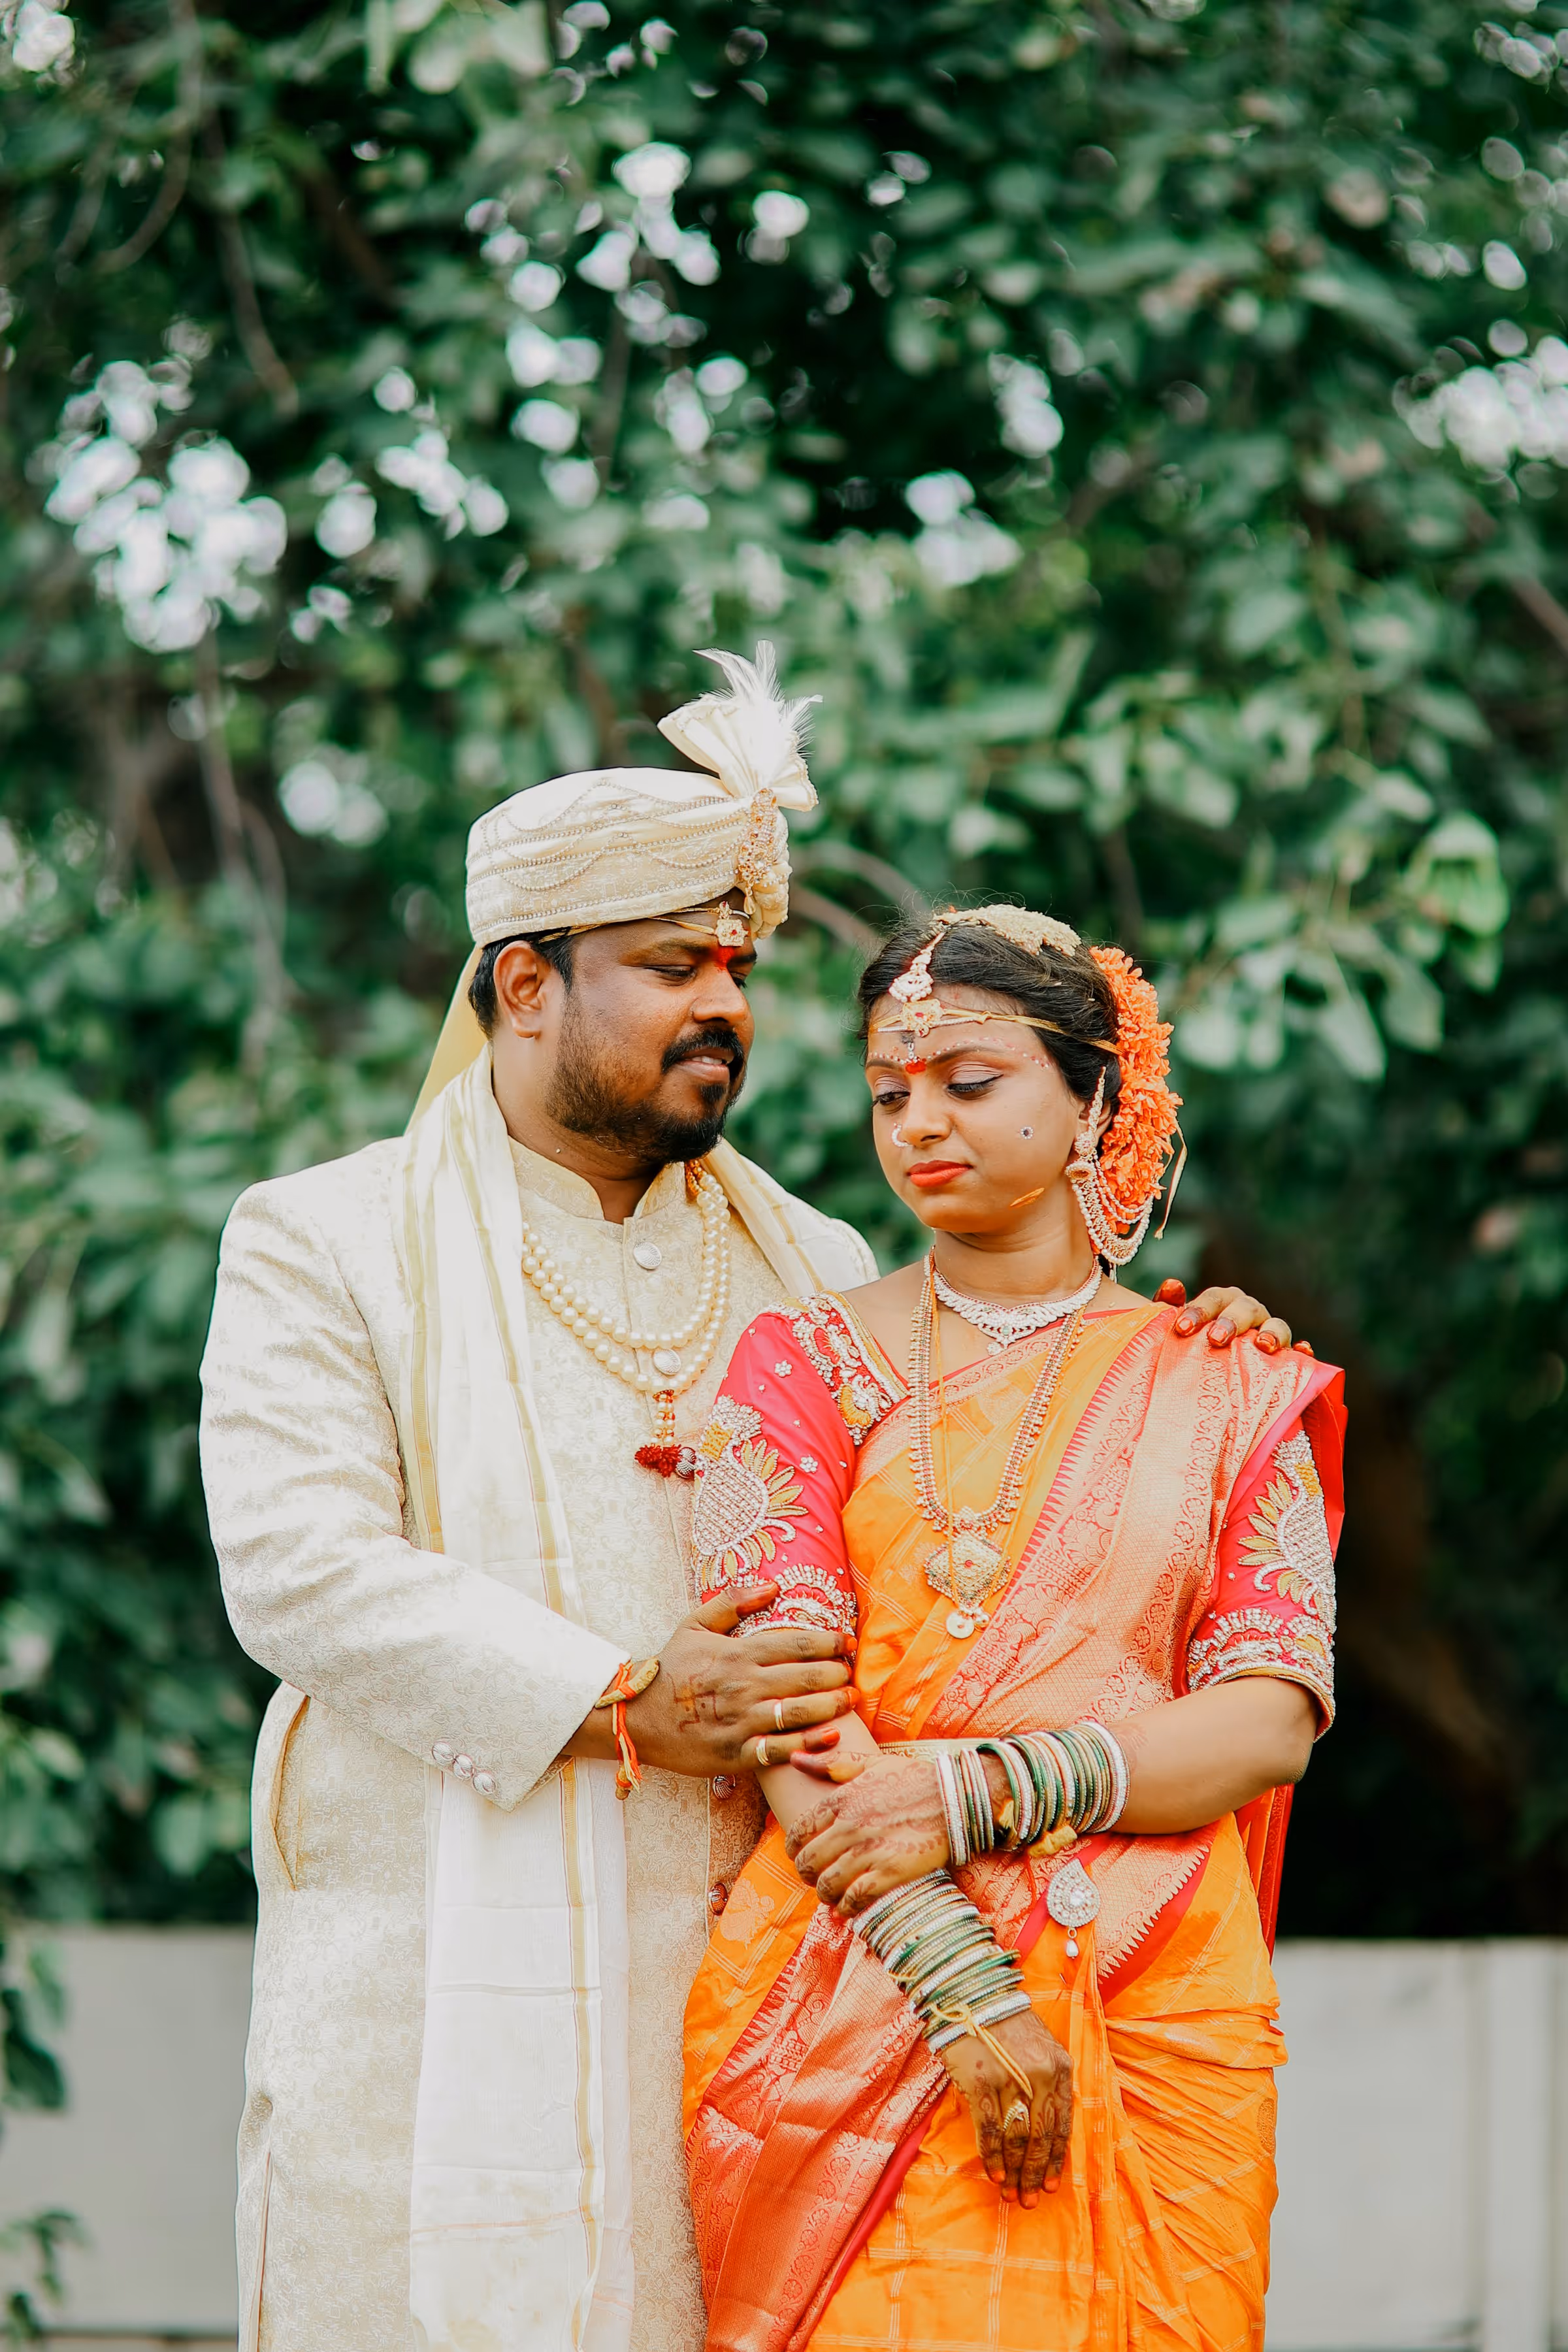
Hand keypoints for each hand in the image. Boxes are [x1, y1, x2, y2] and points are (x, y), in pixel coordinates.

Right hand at [618, 1585, 856, 1775]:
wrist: (636, 1717)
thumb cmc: (671, 1670)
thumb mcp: (694, 1624)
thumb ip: (733, 1602)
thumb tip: (774, 1585)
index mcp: (738, 1653)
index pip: (796, 1643)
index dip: (829, 1642)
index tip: (847, 1643)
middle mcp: (744, 1686)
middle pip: (806, 1677)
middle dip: (838, 1674)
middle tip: (851, 1673)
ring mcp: (742, 1721)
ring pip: (800, 1713)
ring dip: (833, 1706)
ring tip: (850, 1701)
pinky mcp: (737, 1753)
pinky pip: (781, 1750)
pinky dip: (809, 1744)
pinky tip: (831, 1737)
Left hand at [785, 1752, 949, 1913]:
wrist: (954, 1796)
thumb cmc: (913, 1778)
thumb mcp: (870, 1763)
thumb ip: (831, 1763)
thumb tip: (794, 1759)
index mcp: (841, 1800)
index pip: (798, 1832)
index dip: (794, 1849)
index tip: (801, 1855)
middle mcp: (849, 1827)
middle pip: (808, 1863)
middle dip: (807, 1875)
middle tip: (817, 1878)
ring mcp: (869, 1851)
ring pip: (827, 1885)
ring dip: (826, 1894)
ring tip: (832, 1895)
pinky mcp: (890, 1872)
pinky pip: (854, 1898)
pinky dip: (847, 1907)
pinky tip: (850, 1906)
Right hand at [940, 2008, 1072, 2205]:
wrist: (973, 1995)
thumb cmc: (1006, 2025)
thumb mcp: (1041, 2048)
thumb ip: (1048, 2084)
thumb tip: (1044, 2134)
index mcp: (1060, 2067)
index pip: (1062, 2124)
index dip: (1056, 2159)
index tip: (1050, 2185)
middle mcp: (1040, 2075)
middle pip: (1041, 2137)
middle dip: (1034, 2173)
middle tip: (1030, 2200)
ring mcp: (1010, 2079)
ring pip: (1016, 2138)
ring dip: (1013, 2172)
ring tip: (1010, 2195)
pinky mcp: (981, 2082)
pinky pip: (990, 2129)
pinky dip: (992, 2156)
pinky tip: (994, 2175)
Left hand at [1156, 1279, 1293, 1354]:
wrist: (1209, 1381)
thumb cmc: (1192, 1347)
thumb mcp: (1177, 1330)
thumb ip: (1167, 1308)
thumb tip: (1172, 1286)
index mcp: (1223, 1303)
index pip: (1214, 1298)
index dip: (1199, 1310)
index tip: (1182, 1328)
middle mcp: (1248, 1313)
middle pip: (1246, 1308)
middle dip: (1232, 1321)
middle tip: (1215, 1339)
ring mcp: (1270, 1334)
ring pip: (1278, 1325)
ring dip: (1272, 1332)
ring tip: (1263, 1345)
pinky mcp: (1287, 1359)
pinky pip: (1300, 1354)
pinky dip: (1303, 1351)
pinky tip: (1303, 1351)